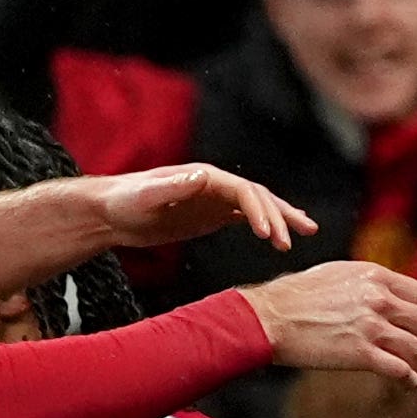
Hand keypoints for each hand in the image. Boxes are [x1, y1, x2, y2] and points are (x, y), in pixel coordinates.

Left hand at [97, 164, 315, 250]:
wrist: (110, 211)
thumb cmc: (123, 201)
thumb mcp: (144, 196)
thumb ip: (172, 186)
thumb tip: (203, 176)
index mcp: (204, 177)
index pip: (243, 191)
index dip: (259, 210)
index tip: (267, 234)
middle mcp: (214, 185)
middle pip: (257, 198)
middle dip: (278, 217)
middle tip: (291, 241)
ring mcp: (214, 200)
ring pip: (257, 207)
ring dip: (281, 218)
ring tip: (307, 232)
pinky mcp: (210, 215)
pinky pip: (244, 218)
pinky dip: (265, 226)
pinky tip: (280, 238)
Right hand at [242, 261, 416, 384]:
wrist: (267, 317)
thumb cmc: (291, 296)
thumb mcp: (333, 275)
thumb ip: (364, 283)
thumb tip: (383, 294)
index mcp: (374, 276)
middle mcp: (378, 299)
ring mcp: (372, 327)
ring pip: (416, 348)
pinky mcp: (362, 354)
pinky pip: (399, 369)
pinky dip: (410, 378)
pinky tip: (412, 385)